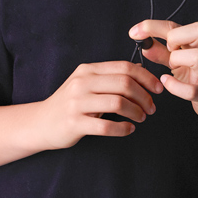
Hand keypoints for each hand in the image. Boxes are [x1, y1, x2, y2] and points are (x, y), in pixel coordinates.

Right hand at [40, 61, 162, 148]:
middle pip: (124, 84)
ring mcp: (77, 103)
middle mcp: (82, 83)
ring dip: (136, 112)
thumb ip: (110, 77)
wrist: (40, 123)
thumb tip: (141, 71)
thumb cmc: (70, 104)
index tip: (157, 89)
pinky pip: (106, 126)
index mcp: (88, 70)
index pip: (124, 67)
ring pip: (118, 103)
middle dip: (144, 96)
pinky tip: (128, 129)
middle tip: (151, 108)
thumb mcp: (86, 83)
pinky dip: (123, 129)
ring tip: (141, 118)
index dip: (146, 77)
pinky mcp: (74, 123)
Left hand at [129, 20, 197, 123]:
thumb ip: (162, 53)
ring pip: (191, 56)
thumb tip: (145, 45)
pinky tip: (167, 81)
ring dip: (176, 62)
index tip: (133, 32)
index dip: (150, 27)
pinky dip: (175, 86)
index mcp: (197, 41)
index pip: (171, 26)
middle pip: (184, 33)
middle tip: (171, 53)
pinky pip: (189, 88)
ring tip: (176, 69)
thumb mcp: (180, 61)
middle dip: (171, 42)